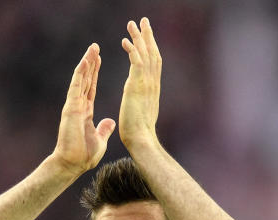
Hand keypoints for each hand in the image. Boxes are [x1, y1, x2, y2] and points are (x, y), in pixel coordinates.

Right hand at [51, 43, 116, 174]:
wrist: (72, 164)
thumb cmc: (83, 156)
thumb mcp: (99, 139)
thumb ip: (103, 129)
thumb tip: (110, 122)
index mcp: (85, 111)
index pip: (90, 87)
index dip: (94, 73)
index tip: (99, 59)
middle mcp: (78, 105)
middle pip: (84, 79)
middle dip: (90, 63)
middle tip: (95, 47)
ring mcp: (73, 106)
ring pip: (80, 79)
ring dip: (86, 63)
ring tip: (92, 48)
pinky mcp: (71, 108)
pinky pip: (76, 87)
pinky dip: (80, 74)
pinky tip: (85, 61)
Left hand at [118, 17, 161, 150]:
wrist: (141, 139)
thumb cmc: (139, 133)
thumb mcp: (141, 114)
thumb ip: (140, 104)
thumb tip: (138, 104)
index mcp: (152, 89)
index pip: (153, 63)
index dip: (150, 47)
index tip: (146, 36)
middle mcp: (152, 83)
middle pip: (152, 53)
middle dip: (148, 35)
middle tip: (143, 20)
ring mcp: (146, 83)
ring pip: (145, 54)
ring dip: (139, 37)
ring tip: (132, 23)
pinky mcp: (137, 85)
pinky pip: (136, 62)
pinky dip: (131, 49)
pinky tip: (124, 41)